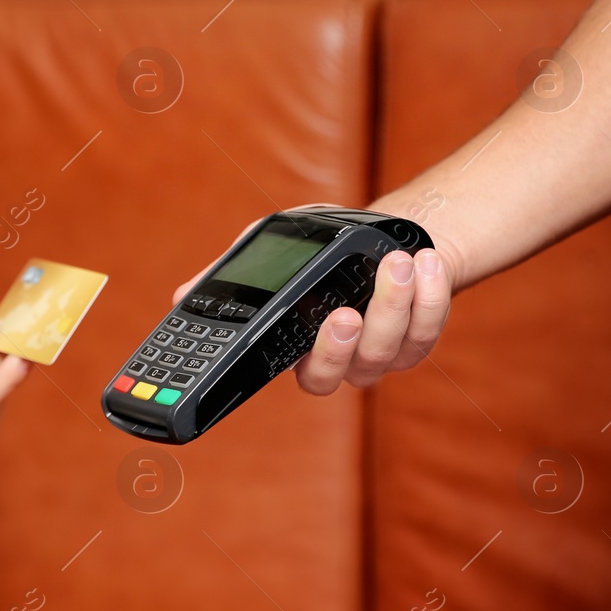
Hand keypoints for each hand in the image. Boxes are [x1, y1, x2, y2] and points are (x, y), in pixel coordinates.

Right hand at [171, 208, 455, 394]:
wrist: (391, 235)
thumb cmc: (326, 245)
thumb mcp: (271, 249)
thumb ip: (230, 273)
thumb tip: (180, 297)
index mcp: (297, 345)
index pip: (288, 372)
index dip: (303, 360)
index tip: (306, 324)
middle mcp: (339, 358)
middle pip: (335, 375)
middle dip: (341, 346)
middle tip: (347, 311)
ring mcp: (380, 352)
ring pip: (386, 352)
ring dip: (394, 306)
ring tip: (398, 262)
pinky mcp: (419, 338)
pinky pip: (427, 331)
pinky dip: (429, 298)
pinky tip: (424, 263)